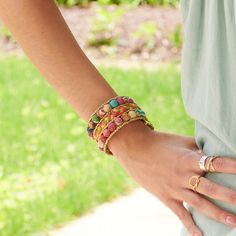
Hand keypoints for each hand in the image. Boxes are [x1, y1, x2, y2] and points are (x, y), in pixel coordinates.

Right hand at [108, 120, 235, 235]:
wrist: (135, 149)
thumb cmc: (158, 142)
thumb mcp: (179, 141)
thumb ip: (196, 146)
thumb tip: (212, 149)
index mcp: (188, 158)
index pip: (215, 163)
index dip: (232, 167)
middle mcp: (183, 175)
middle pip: (211, 188)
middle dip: (230, 196)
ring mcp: (174, 187)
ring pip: (199, 203)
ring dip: (217, 213)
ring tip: (233, 222)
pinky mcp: (165, 196)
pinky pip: (180, 213)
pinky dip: (190, 225)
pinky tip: (200, 235)